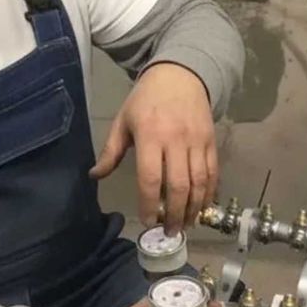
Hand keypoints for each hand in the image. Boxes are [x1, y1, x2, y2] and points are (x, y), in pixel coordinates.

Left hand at [89, 62, 217, 233]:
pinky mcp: (211, 141)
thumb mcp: (123, 120)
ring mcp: (196, 141)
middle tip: (169, 232)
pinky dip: (209, 193)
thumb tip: (94, 176)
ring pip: (199, 182)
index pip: (150, 177)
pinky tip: (202, 207)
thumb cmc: (146, 99)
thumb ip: (110, 151)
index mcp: (150, 135)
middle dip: (174, 214)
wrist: (180, 75)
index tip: (146, 220)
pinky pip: (213, 172)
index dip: (148, 203)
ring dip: (194, 208)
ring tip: (186, 224)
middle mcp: (176, 139)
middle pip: (178, 185)